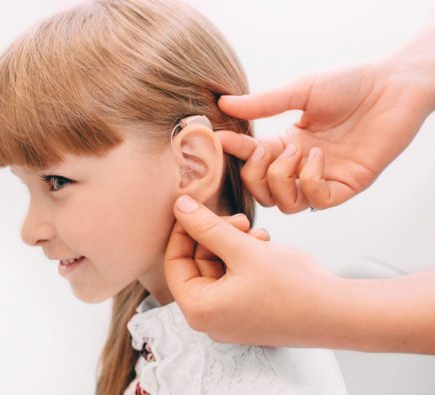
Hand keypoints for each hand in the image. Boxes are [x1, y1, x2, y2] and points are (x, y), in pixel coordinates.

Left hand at [164, 195, 336, 345]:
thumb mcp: (244, 249)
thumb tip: (180, 206)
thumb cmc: (294, 288)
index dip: (184, 231)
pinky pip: (235, 281)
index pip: (175, 262)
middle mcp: (209, 320)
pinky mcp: (248, 315)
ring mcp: (229, 320)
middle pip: (196, 265)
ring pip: (218, 269)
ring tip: (258, 234)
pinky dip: (245, 260)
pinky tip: (266, 246)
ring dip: (233, 245)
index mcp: (198, 310)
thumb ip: (207, 226)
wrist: (340, 314)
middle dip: (216, 237)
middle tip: (239, 220)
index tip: (196, 208)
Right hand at [216, 27, 434, 212]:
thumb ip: (262, 104)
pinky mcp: (348, 185)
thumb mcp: (299, 91)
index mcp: (287, 144)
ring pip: (286, 205)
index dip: (233, 155)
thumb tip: (224, 104)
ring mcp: (324, 178)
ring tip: (297, 151)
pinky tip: (319, 157)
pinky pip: (317, 202)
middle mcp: (302, 166)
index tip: (221, 140)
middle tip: (266, 150)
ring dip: (281, 180)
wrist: (393, 85)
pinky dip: (310, 182)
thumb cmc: (350, 84)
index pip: (249, 161)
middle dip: (254, 175)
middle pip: (262, 194)